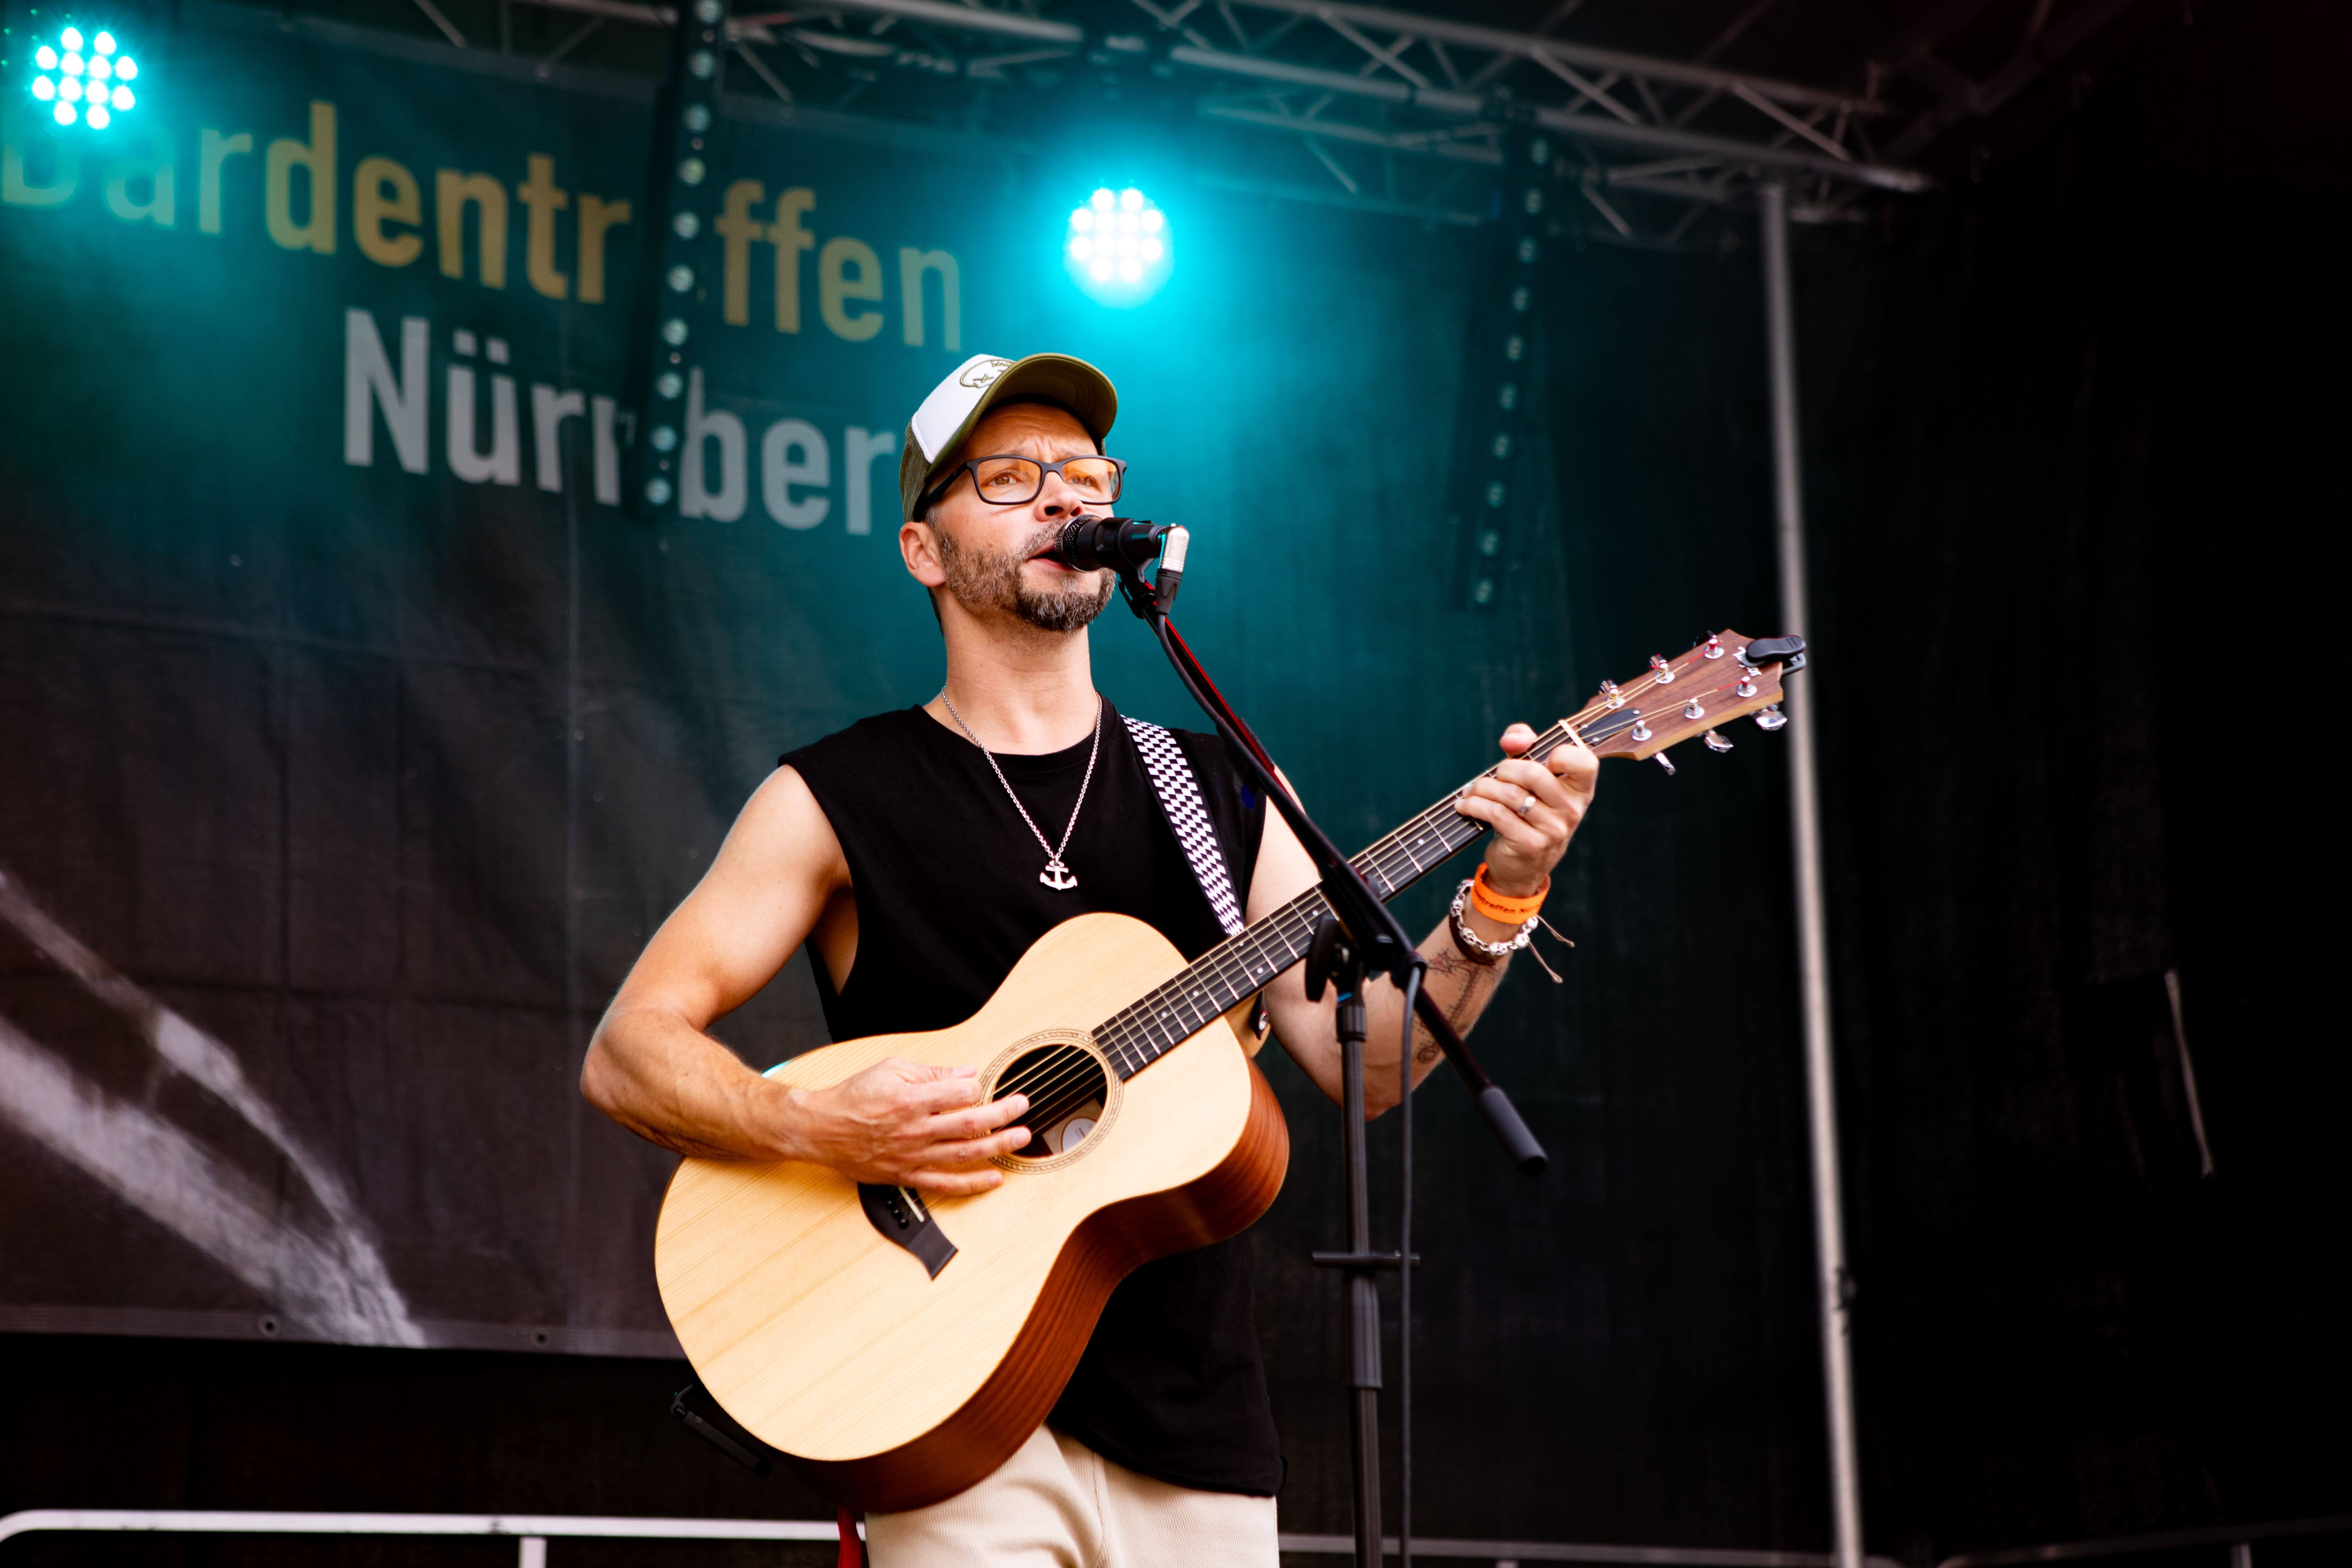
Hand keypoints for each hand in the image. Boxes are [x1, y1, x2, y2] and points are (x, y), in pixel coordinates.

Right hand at [783, 1058, 1029, 1194]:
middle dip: (1003, 1113)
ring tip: (1021, 1138)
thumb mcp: (891, 1069)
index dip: (978, 1086)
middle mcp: (915, 1130)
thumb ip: (932, 1072)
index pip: (961, 1092)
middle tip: (1023, 1106)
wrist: (822, 1128)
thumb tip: (967, 1072)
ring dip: (998, 1147)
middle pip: (971, 1123)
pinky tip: (994, 1179)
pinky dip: (972, 1184)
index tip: (983, 1083)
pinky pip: (945, 1184)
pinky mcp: (907, 1175)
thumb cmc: (854, 1096)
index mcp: (911, 1100)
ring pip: (965, 1154)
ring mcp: (913, 1156)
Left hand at [1452, 722, 1599, 897]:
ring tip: (1472, 791)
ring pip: (1509, 793)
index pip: (1584, 762)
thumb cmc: (1527, 813)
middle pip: (1533, 773)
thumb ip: (1525, 746)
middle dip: (1503, 770)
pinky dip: (1474, 805)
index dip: (1561, 753)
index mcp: (1579, 789)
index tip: (1541, 758)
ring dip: (1482, 788)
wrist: (1523, 867)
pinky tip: (1466, 805)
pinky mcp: (1530, 844)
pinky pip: (1496, 813)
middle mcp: (1571, 809)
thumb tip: (1511, 740)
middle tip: (1493, 777)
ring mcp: (1553, 829)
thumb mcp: (1531, 780)